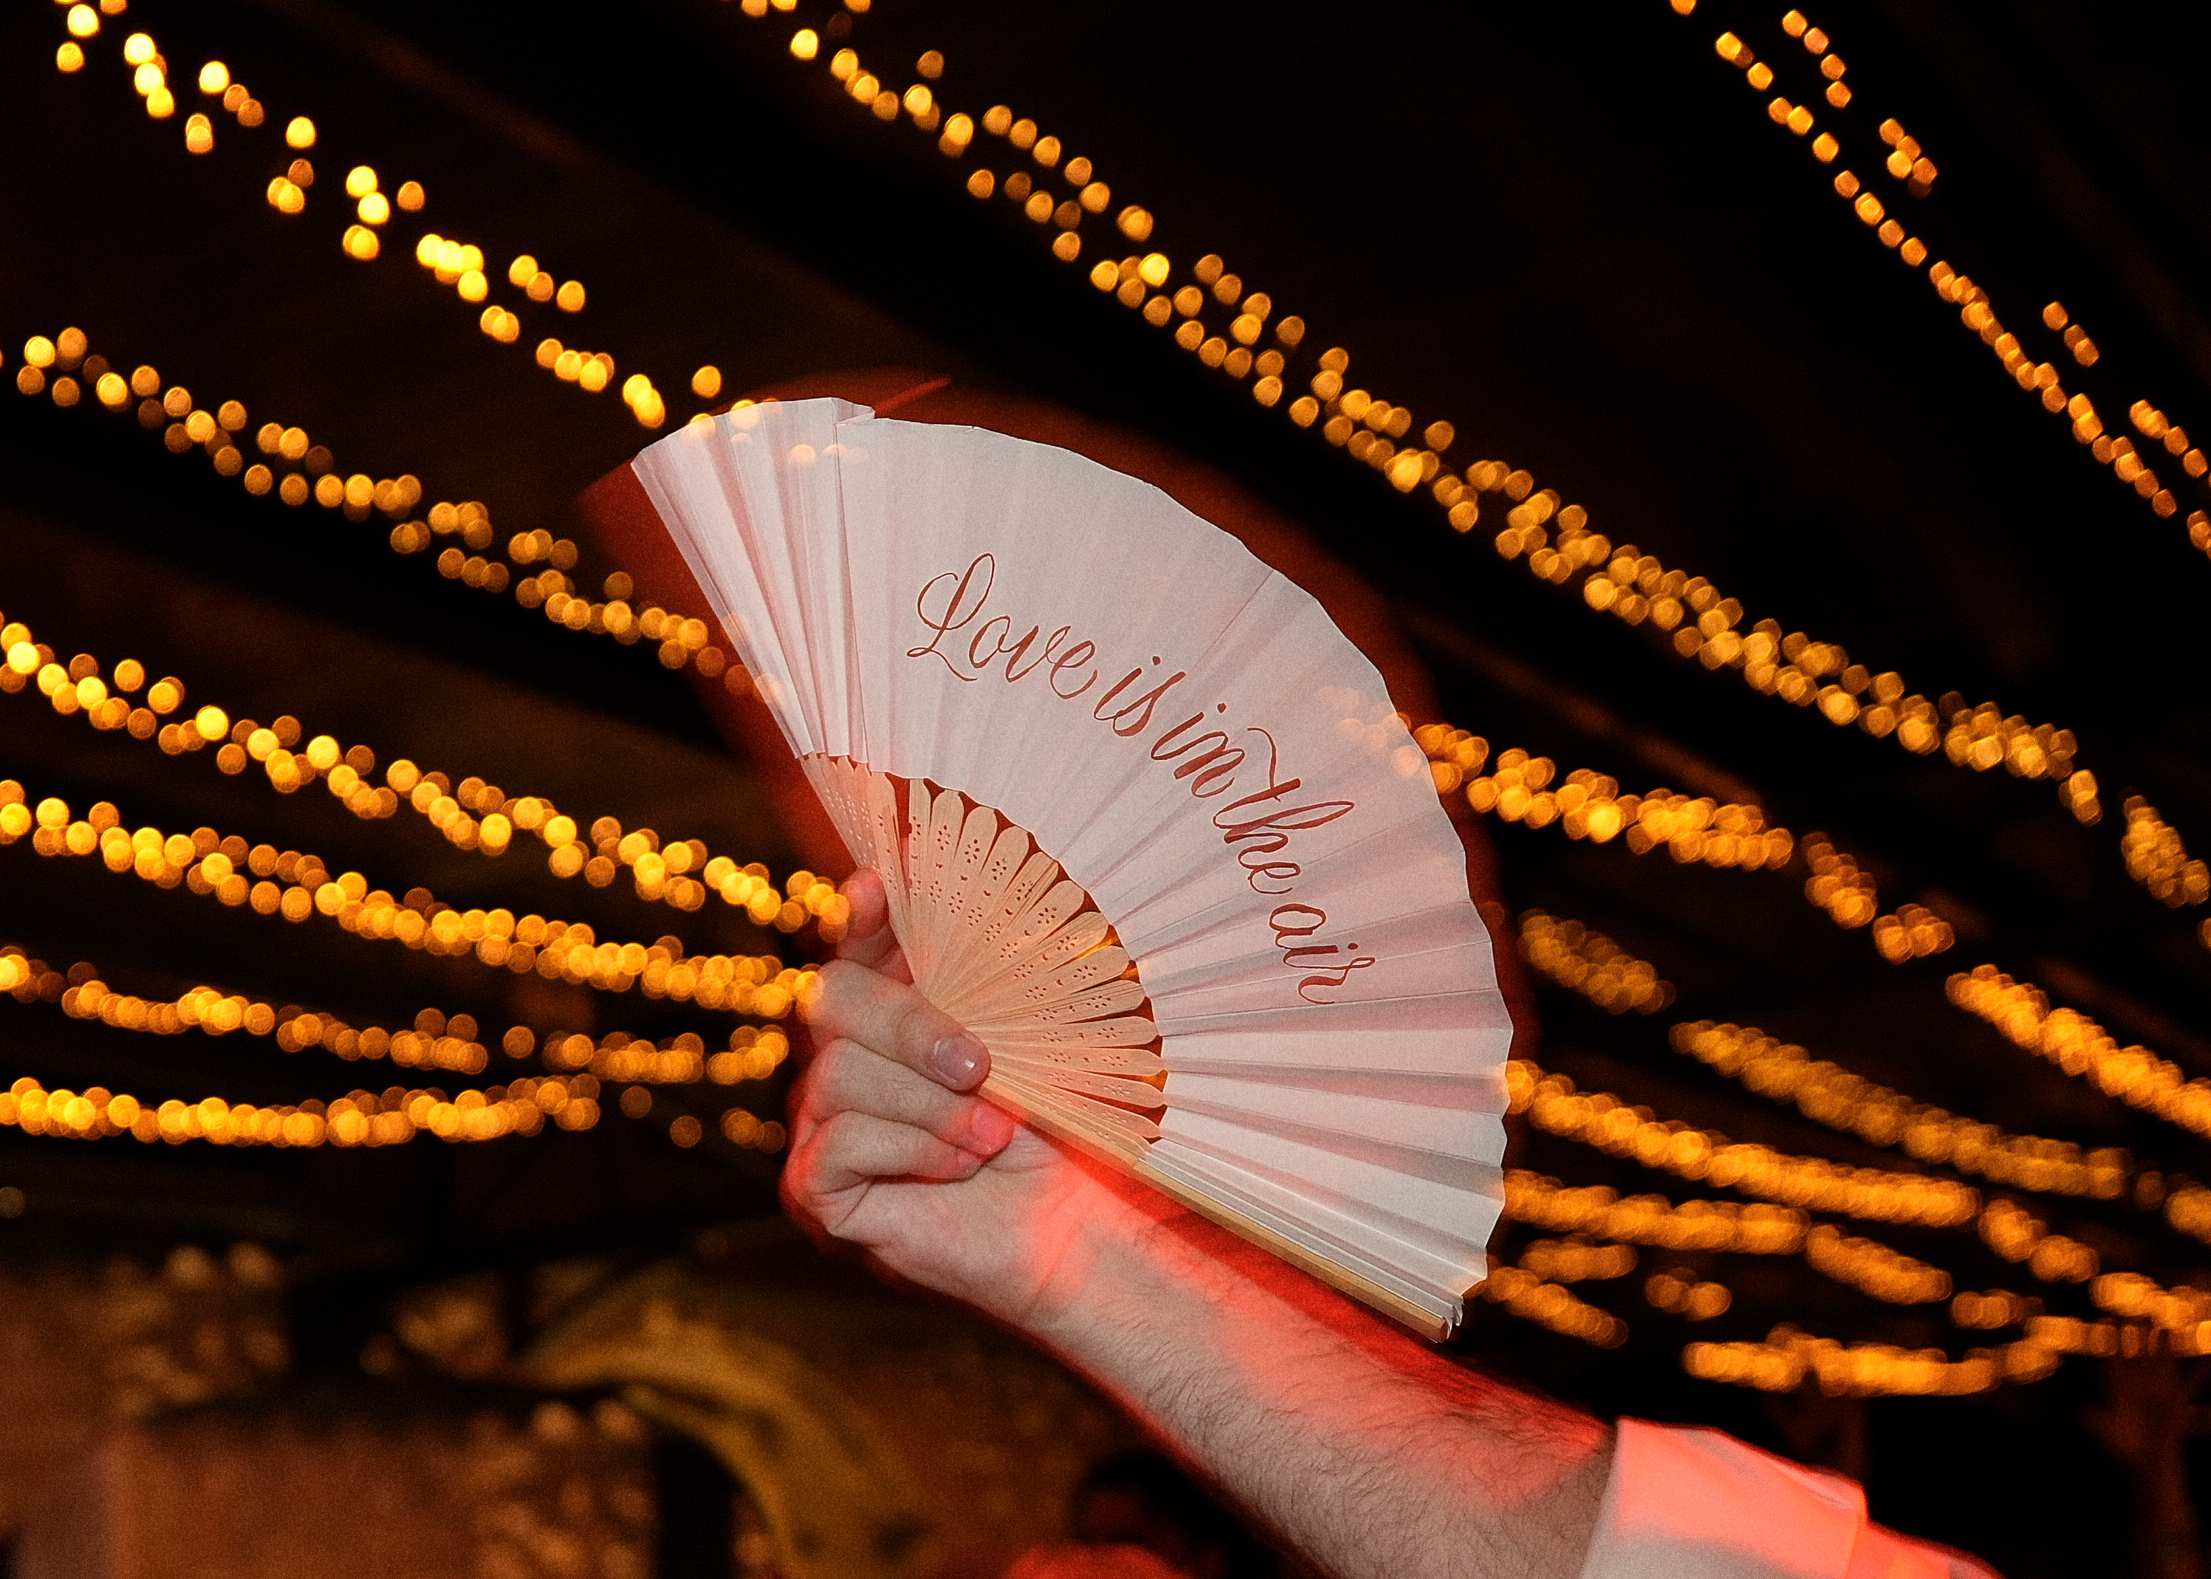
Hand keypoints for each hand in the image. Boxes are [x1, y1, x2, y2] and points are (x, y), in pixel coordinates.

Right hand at [783, 870, 1159, 1328]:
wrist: (1069, 1227)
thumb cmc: (1053, 1129)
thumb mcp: (1029, 1041)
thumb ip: (989, 976)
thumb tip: (955, 890)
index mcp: (894, 1008)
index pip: (855, 941)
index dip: (856, 912)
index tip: (877, 883)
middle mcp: (846, 1056)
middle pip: (832, 998)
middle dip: (910, 1025)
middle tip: (979, 1064)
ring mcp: (823, 1121)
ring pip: (840, 1076)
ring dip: (931, 1106)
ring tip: (992, 1136)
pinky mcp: (816, 1188)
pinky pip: (838, 1144)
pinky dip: (910, 1151)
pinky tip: (958, 1166)